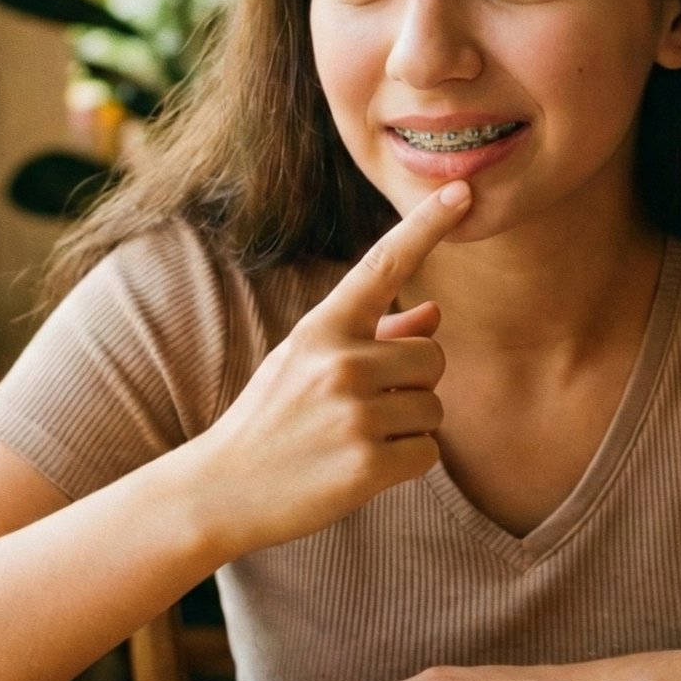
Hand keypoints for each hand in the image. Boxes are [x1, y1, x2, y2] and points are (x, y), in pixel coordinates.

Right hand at [181, 180, 471, 555]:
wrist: (217, 490)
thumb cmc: (270, 419)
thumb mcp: (306, 363)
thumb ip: (374, 336)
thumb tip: (435, 314)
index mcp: (323, 328)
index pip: (384, 265)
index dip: (426, 225)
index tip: (463, 190)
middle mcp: (341, 362)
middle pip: (434, 356)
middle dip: (413, 383)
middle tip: (363, 408)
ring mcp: (354, 414)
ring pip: (434, 408)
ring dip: (408, 426)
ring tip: (352, 438)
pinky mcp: (368, 464)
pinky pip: (428, 453)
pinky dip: (405, 464)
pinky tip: (360, 468)